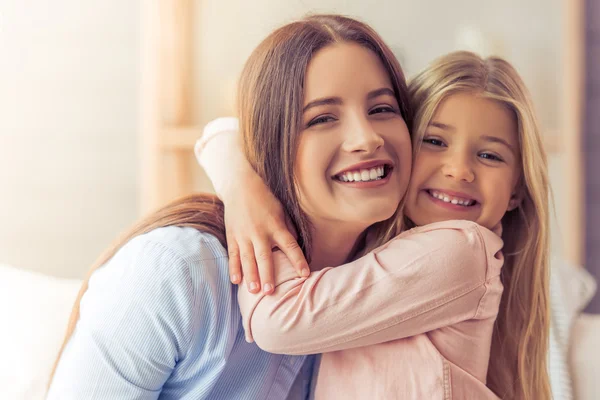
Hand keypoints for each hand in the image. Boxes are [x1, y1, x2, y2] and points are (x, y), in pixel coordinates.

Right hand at [222, 169, 309, 294]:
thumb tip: (296, 245)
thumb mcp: (282, 211)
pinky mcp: (232, 236)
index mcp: (276, 226)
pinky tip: (236, 281)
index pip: (290, 246)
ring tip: (254, 291)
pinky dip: (234, 268)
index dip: (298, 261)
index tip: (304, 275)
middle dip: (268, 275)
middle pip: (265, 257)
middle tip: (270, 292)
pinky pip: (233, 254)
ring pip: (247, 258)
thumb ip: (289, 229)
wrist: (240, 186)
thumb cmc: (266, 200)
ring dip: (251, 275)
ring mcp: (244, 235)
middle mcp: (260, 232)